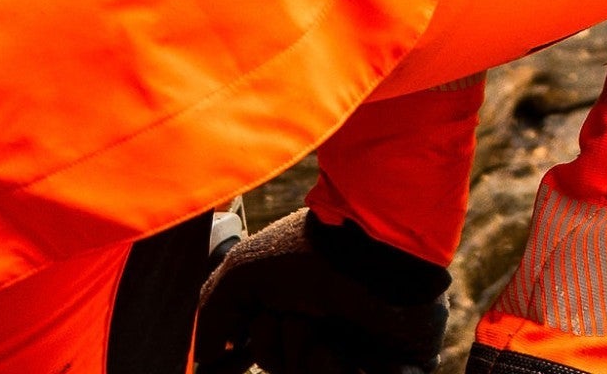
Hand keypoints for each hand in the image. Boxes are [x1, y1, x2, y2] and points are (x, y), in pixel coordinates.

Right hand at [195, 209, 449, 373]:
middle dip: (288, 352)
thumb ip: (214, 317)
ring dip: (322, 365)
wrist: (373, 245)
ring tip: (334, 338)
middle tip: (302, 319)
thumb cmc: (308, 252)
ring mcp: (363, 347)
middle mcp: (327, 329)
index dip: (265, 350)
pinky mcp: (403, 364)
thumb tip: (204, 364)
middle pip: (290, 370)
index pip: (269, 354)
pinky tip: (369, 361)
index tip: (258, 338)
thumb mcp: (243, 273)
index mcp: (295, 309)